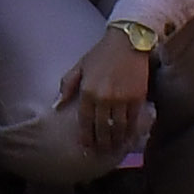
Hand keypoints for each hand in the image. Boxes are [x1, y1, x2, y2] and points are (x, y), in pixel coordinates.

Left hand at [64, 27, 154, 155]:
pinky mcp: (137, 98)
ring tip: (113, 149)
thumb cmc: (101, 53)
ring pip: (118, 127)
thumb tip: (56, 105)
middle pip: (101, 128)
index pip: (85, 121)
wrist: (128, 41)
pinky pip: (133, 121)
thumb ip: (67, 86)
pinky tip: (128, 138)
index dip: (85, 136)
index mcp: (87, 91)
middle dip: (100, 143)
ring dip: (115, 141)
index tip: (86, 147)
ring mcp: (122, 99)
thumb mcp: (80, 66)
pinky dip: (130, 132)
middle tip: (100, 152)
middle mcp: (104, 98)